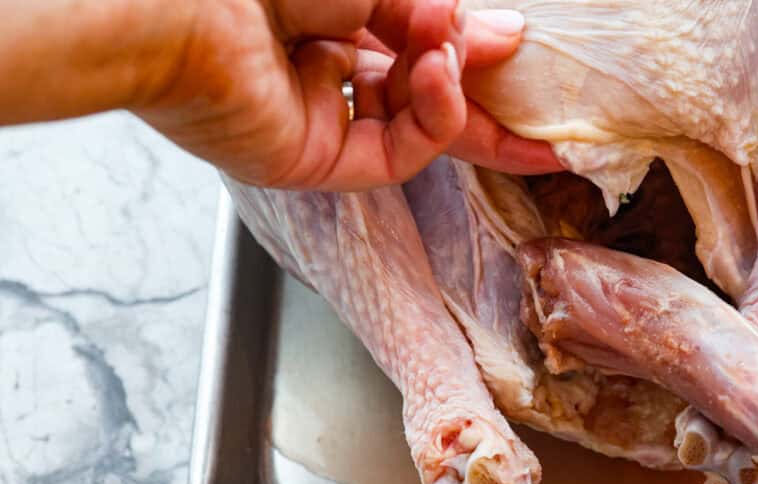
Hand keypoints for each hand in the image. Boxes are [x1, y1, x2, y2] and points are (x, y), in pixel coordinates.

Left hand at [1, 0, 559, 188]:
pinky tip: (437, 79)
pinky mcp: (318, 162)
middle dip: (486, 97)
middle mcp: (322, 71)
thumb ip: (436, 15)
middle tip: (545, 105)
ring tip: (455, 57)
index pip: (414, 48)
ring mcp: (321, 120)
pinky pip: (399, 152)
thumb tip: (501, 34)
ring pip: (418, 125)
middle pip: (424, 96)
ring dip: (452, 91)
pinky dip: (432, 118)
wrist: (180, 3)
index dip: (470, 53)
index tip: (521, 50)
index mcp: (325, 18)